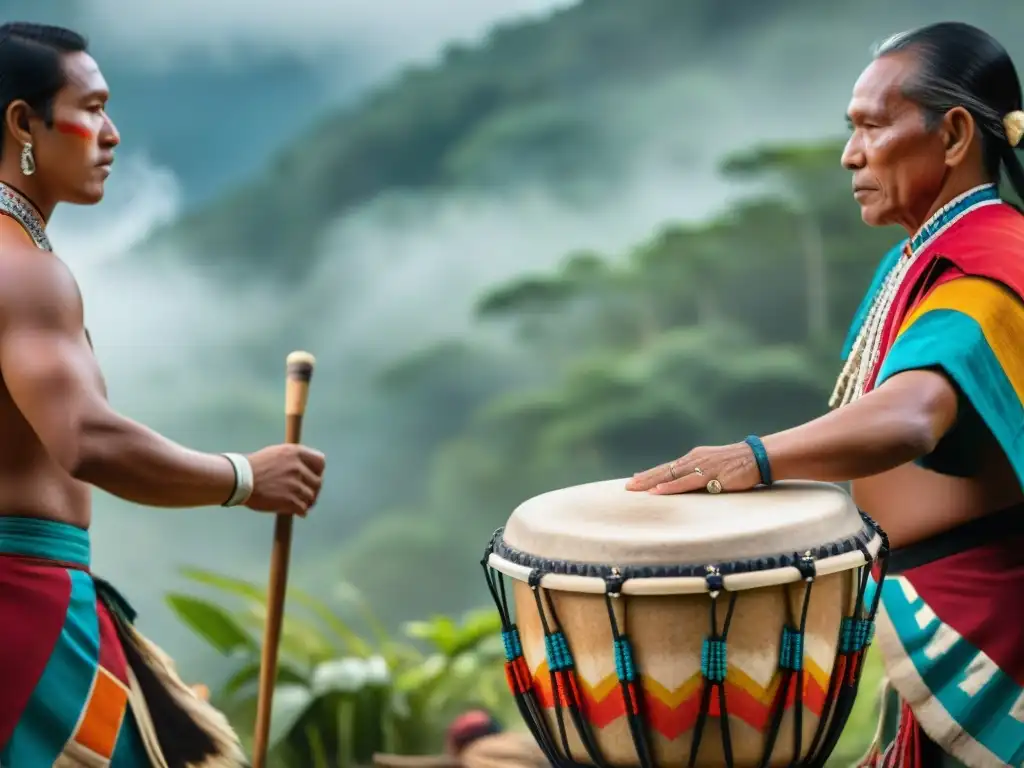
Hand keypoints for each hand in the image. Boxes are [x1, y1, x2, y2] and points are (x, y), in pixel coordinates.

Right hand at [244, 444, 325, 515]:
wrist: (239, 480)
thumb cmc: (254, 467)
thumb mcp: (276, 453)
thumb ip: (293, 459)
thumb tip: (306, 468)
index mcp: (295, 453)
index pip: (320, 462)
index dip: (317, 471)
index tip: (312, 477)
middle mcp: (298, 467)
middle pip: (318, 482)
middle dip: (313, 489)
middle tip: (305, 494)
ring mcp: (295, 485)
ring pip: (311, 497)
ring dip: (306, 502)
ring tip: (299, 503)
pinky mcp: (290, 501)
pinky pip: (303, 509)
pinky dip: (300, 511)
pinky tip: (295, 511)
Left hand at [625, 442, 760, 494]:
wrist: (757, 456)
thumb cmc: (738, 464)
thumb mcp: (715, 467)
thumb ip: (701, 475)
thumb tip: (687, 485)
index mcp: (694, 458)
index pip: (668, 467)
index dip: (650, 474)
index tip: (634, 479)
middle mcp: (693, 460)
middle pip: (664, 470)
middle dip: (645, 478)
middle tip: (627, 487)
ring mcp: (700, 466)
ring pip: (670, 476)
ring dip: (651, 482)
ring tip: (635, 488)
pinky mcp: (709, 475)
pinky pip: (685, 483)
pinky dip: (670, 487)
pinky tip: (657, 491)